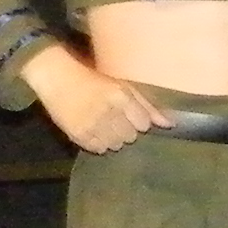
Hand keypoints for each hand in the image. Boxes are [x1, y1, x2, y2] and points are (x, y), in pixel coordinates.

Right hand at [30, 50, 172, 154]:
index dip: (137, 121)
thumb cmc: (92, 80)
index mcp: (120, 96)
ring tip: (102, 125)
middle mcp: (108, 111)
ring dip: (112, 138)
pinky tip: (92, 130)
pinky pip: (98, 149)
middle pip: (131, 137)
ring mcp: (93, 125)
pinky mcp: (79, 135)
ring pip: (116, 145)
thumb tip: (170, 125)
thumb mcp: (122, 86)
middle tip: (112, 119)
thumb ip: (147, 106)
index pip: (144, 124)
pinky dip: (98, 143)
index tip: (128, 115)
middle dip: (125, 130)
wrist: (57, 78)